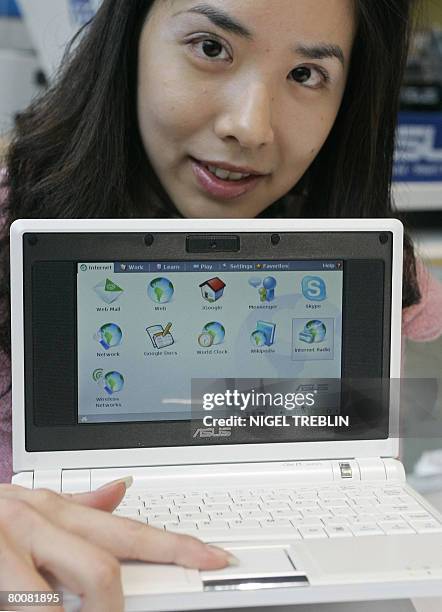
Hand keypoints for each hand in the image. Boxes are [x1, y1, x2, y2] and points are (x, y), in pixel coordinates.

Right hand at [0, 480, 234, 611]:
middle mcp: (37, 523)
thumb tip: (125, 491)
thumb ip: (82, 506)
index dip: (177, 546)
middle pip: (101, 569)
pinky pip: (24, 608)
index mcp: (60, 511)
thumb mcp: (34, 508)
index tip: (213, 558)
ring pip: (54, 601)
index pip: (131, 530)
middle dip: (113, 609)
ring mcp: (5, 547)